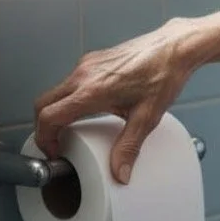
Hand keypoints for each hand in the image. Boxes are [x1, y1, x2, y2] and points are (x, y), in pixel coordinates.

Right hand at [34, 20, 196, 183]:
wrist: (175, 48)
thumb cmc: (163, 76)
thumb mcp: (147, 117)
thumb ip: (130, 147)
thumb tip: (120, 172)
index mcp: (92, 91)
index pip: (49, 116)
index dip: (45, 138)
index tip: (55, 151)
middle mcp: (84, 75)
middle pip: (44, 103)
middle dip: (46, 126)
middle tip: (58, 143)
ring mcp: (87, 64)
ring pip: (57, 91)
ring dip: (58, 111)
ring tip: (75, 129)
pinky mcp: (93, 59)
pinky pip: (71, 81)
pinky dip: (71, 98)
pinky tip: (91, 108)